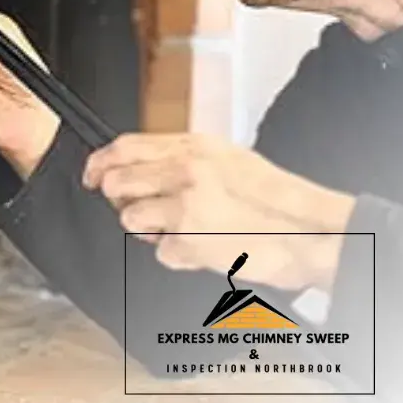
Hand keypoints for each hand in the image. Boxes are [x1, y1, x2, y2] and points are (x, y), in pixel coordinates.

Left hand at [82, 133, 355, 291]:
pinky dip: (178, 256)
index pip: (126, 146)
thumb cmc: (275, 201)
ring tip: (185, 232)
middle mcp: (185, 170)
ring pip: (130, 219)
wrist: (311, 234)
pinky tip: (204, 249)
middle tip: (144, 212)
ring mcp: (184, 204)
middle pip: (117, 182)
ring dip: (151, 231)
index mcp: (194, 147)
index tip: (91, 175)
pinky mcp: (188, 239)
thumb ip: (182, 160)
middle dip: (121, 201)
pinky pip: (160, 252)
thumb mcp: (228, 160)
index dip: (101, 162)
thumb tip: (140, 167)